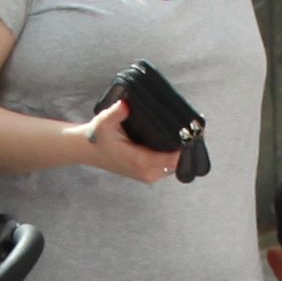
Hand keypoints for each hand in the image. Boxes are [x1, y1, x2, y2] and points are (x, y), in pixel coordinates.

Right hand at [64, 101, 186, 186]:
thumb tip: (126, 105)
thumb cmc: (97, 137)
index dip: (185, 146)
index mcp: (139, 161)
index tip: (191, 130)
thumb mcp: (103, 122)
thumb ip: (115, 113)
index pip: (173, 159)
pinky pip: (168, 167)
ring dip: (181, 152)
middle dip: (186, 147)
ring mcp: (148, 175)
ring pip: (174, 166)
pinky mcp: (147, 173)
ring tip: (186, 132)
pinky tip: (176, 141)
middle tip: (193, 128)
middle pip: (178, 163)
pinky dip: (174, 156)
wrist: (88, 150)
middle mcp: (146, 172)